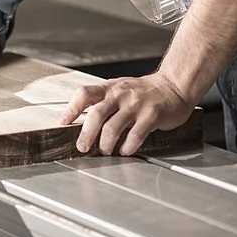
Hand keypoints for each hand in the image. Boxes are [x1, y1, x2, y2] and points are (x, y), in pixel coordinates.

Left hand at [59, 72, 194, 155]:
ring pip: (113, 126)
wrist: (174, 86)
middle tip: (82, 147)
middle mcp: (120, 94)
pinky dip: (128, 146)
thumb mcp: (119, 90)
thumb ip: (102, 102)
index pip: (84, 94)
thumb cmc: (143, 91)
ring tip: (105, 150)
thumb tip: (80, 122)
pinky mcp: (152, 115)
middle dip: (86, 133)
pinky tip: (125, 150)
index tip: (62, 123)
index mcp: (109, 88)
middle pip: (96, 114)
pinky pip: (136, 134)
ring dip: (106, 143)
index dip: (71, 109)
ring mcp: (136, 104)